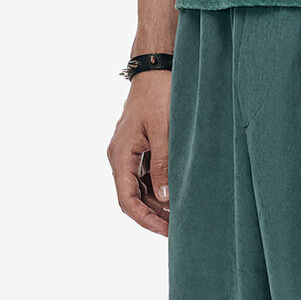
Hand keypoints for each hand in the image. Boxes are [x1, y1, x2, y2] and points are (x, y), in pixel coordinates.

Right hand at [108, 73, 170, 236]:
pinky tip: (176, 194)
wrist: (157, 67)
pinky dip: (159, 188)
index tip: (166, 231)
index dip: (146, 220)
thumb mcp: (163, 132)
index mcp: (120, 155)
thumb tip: (164, 199)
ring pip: (140, 188)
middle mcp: (120, 156)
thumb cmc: (159, 95)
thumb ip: (163, 166)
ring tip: (181, 215)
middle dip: (153, 215)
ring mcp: (129, 152)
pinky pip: (145, 175)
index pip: (127, 200)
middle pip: (132, 197)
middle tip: (179, 228)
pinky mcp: (139, 146)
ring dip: (157, 203)